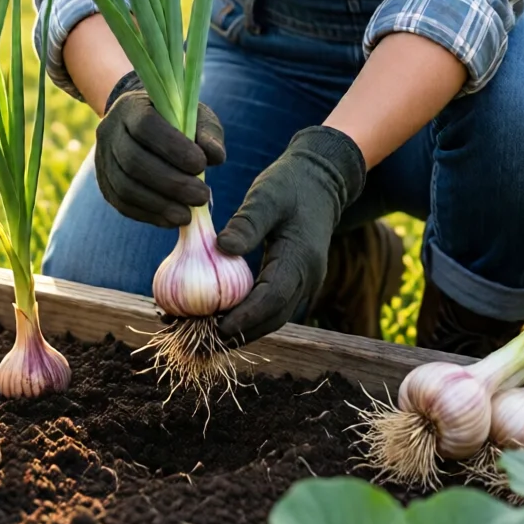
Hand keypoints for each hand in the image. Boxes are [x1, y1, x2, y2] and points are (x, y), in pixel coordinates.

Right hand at [94, 71, 225, 226]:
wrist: (142, 125)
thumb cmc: (176, 120)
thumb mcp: (195, 116)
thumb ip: (208, 134)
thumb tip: (215, 157)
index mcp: (132, 107)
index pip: (146, 126)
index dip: (173, 148)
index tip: (201, 165)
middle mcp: (110, 131)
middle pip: (134, 161)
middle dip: (171, 183)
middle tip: (202, 197)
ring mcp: (102, 159)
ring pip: (125, 187)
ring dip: (159, 205)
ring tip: (188, 215)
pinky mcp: (104, 184)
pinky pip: (122, 204)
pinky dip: (149, 215)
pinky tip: (172, 220)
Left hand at [216, 126, 365, 344]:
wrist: (321, 182)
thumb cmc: (291, 185)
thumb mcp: (267, 196)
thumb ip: (248, 222)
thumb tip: (222, 246)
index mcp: (300, 258)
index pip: (272, 298)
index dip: (245, 317)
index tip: (215, 328)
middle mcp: (307, 278)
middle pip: (273, 318)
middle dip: (240, 333)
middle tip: (202, 342)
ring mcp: (305, 282)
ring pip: (274, 318)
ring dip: (244, 330)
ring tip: (206, 335)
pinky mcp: (297, 281)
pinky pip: (274, 307)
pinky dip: (251, 317)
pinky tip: (224, 316)